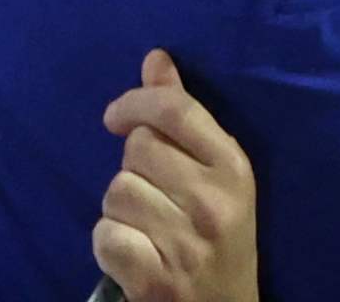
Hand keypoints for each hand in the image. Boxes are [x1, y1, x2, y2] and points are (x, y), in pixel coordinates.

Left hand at [89, 53, 261, 301]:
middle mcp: (214, 204)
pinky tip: (133, 253)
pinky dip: (109, 244)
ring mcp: (187, 246)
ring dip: (119, 209)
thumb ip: (184, 117)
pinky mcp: (157, 282)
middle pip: (137, 149)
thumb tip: (155, 59)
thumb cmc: (219, 238)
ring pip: (116, 192)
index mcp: (234, 168)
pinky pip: (105, 236)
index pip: (175, 110)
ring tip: (147, 227)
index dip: (135, 102)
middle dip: (133, 167)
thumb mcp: (216, 176)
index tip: (115, 116)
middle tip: (153, 194)